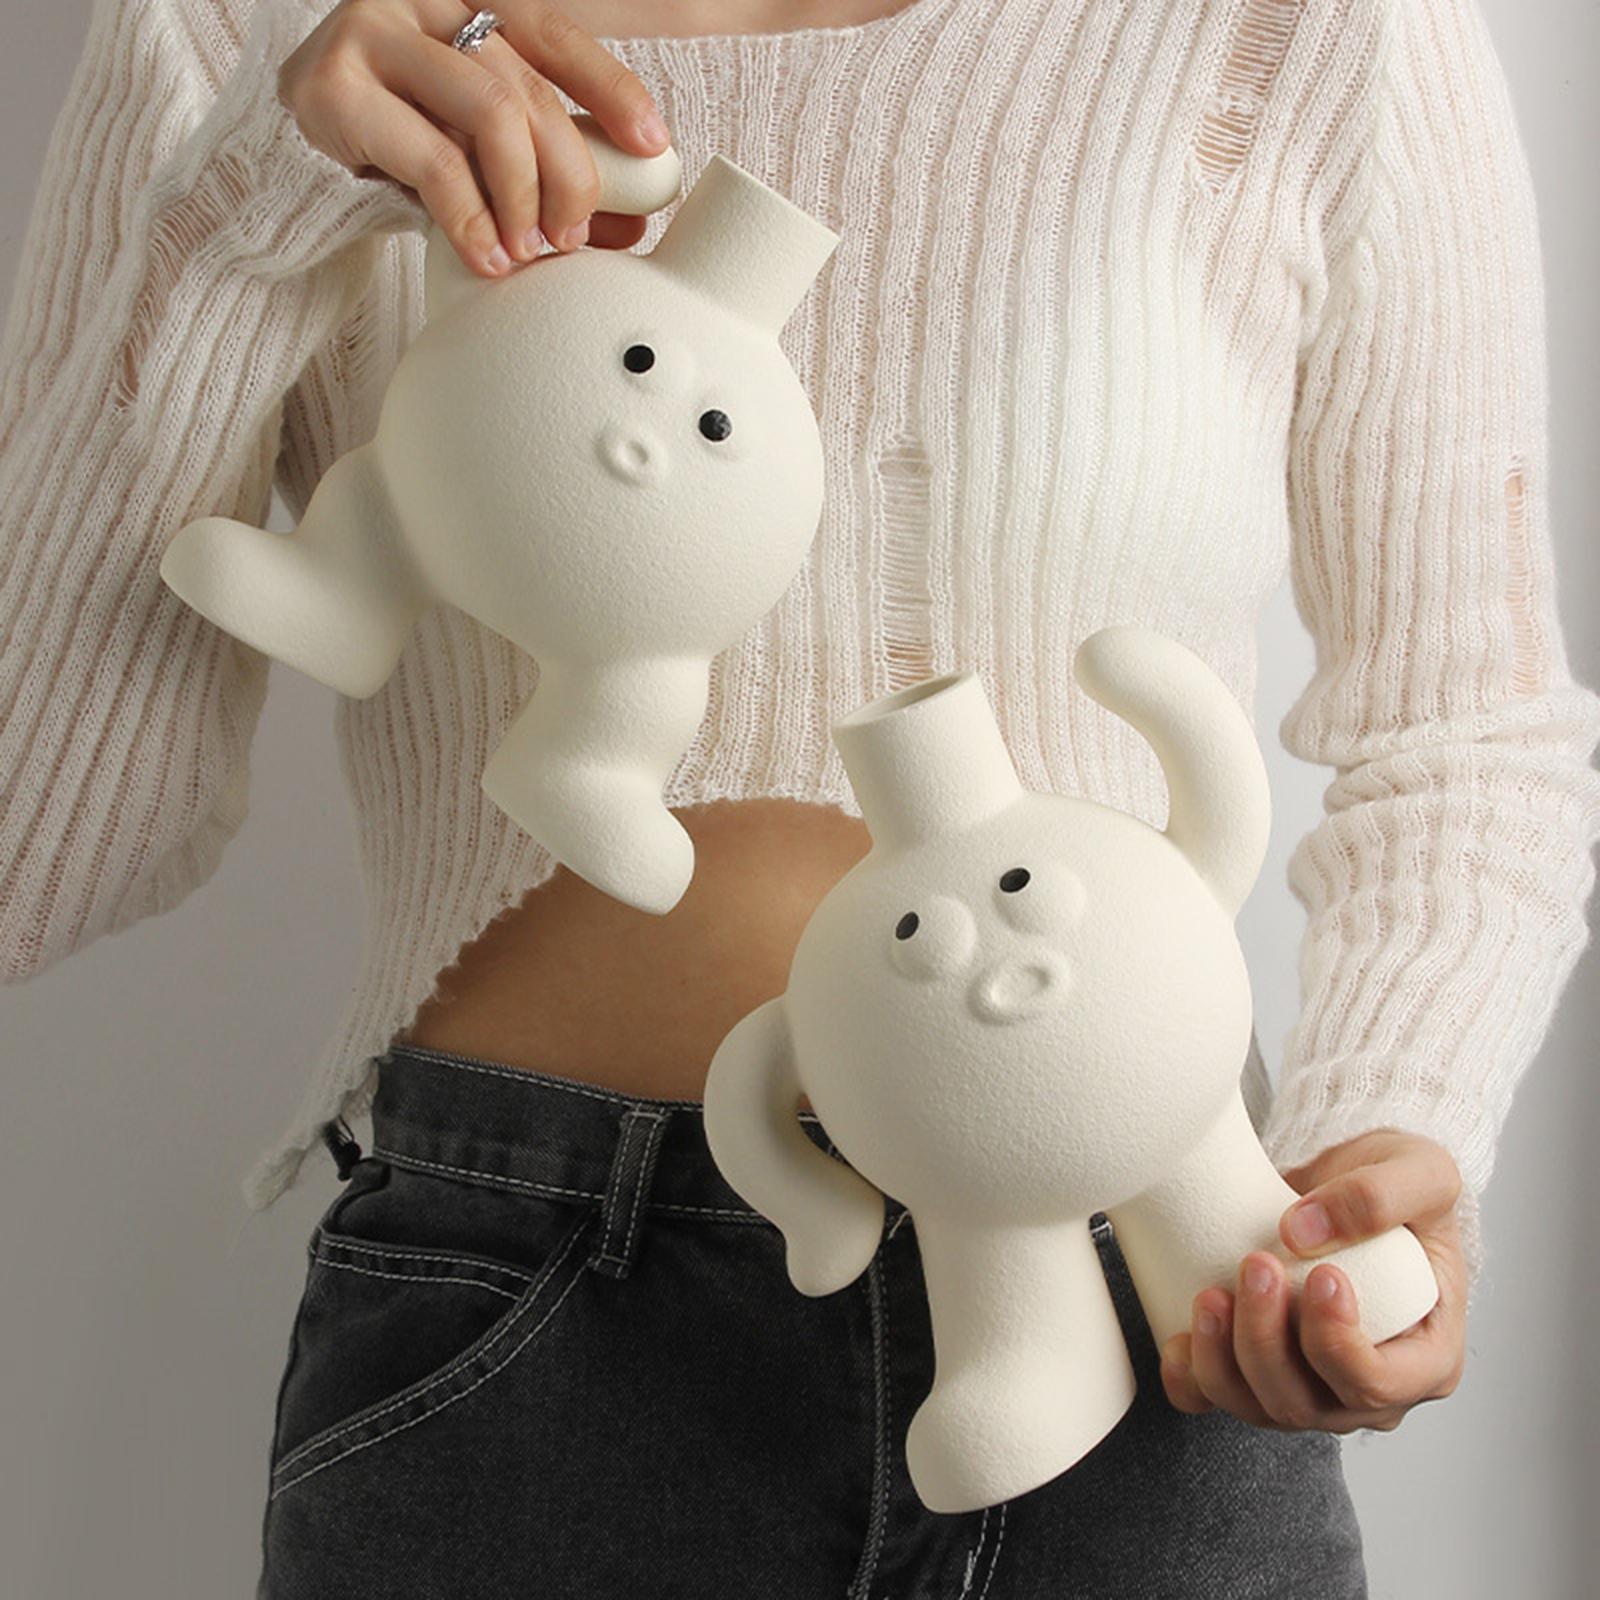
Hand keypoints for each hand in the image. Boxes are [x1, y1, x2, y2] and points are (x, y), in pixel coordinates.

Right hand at [279, 0, 670, 276]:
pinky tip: (488, 258)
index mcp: (464, 0)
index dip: (610, 89)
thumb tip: (632, 223)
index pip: (553, 33)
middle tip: (574, 235)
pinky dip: (473, 220)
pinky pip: (432, 159)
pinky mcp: (333, 87)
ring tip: (530, 250)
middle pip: (526, 86)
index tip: (653, 144)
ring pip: (490, 113)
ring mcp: (372, 32)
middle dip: (568, 172)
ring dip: (524, 197)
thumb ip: (544, 167)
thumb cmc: (398, 148)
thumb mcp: (478, 147)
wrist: (288, 166)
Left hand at [1159, 1128, 1468, 1432]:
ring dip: (1222, 1357)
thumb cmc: (1397, 1189)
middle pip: (1307, 1403)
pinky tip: (1179, 1336)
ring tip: (1210, 1293)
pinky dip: (1189, 1377)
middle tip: (1256, 1264)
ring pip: (1256, 1407)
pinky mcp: (1256, 1375)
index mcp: (1426, 1360)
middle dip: (1268, 1340)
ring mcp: (1310, 1389)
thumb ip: (1376, 1196)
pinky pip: (1213, 1399)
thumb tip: (1301, 1232)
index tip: (1322, 1277)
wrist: (1344, 1188)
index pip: (1378, 1385)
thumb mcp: (1421, 1172)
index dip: (1340, 1345)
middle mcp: (1367, 1390)